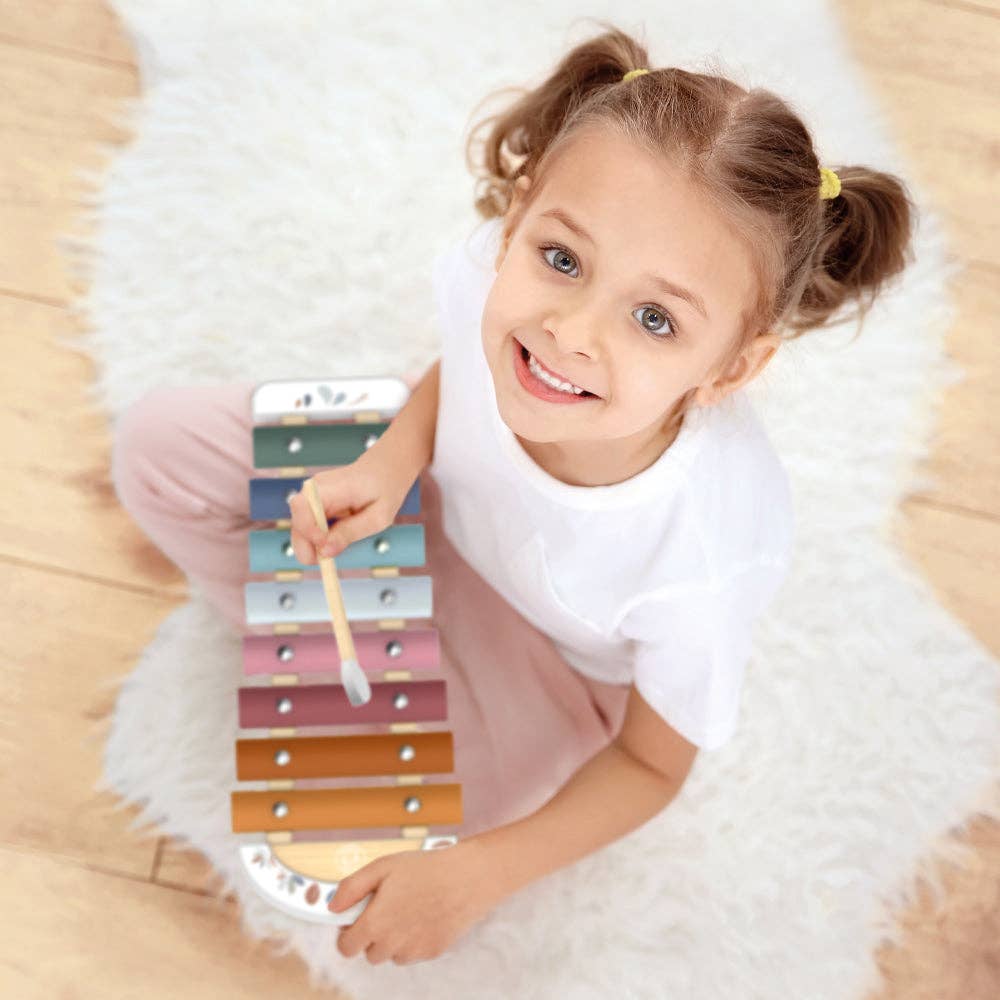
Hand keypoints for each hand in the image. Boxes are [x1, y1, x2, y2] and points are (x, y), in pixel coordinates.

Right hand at [286, 448, 411, 564]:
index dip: (308, 532)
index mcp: (331, 486)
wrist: (386, 469)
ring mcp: (312, 495)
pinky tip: (336, 540)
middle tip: (326, 563)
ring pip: (300, 526)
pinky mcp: (315, 502)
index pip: (301, 508)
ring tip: (337, 548)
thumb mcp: (378, 517)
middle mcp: (315, 489)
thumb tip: (325, 552)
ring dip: (313, 544)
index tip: (325, 549)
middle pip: (297, 521)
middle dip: (306, 546)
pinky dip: (319, 538)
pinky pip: (309, 525)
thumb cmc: (386, 490)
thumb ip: (351, 532)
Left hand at [331, 841, 502, 965]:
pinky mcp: (432, 952)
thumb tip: (332, 906)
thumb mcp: (383, 867)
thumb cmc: (426, 868)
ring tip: (409, 908)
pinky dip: (414, 939)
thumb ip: (351, 888)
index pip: (346, 948)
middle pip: (369, 953)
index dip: (347, 932)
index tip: (355, 918)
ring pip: (391, 954)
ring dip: (393, 939)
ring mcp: (413, 951)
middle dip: (372, 934)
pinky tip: (425, 914)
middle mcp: (392, 943)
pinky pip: (413, 953)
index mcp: (375, 923)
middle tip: (386, 907)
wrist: (468, 876)